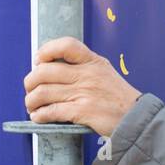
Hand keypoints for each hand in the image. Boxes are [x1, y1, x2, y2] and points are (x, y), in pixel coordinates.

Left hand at [23, 37, 141, 136]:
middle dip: (30, 82)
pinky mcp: (83, 112)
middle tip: (29, 89)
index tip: (38, 60)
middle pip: (45, 72)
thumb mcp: (104, 72)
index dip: (47, 50)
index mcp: (93, 61)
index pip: (66, 45)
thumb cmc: (117, 97)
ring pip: (44, 93)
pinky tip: (38, 117)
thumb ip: (82, 67)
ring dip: (31, 101)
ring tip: (31, 105)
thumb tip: (50, 68)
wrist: (135, 119)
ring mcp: (84, 93)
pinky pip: (52, 111)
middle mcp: (87, 74)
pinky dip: (40, 115)